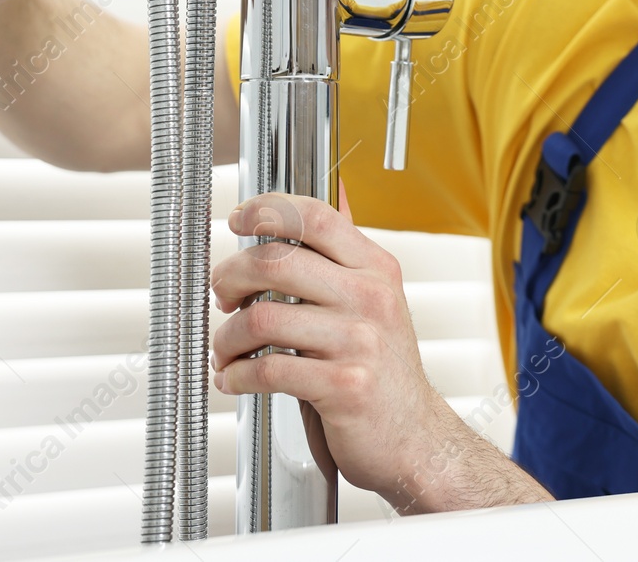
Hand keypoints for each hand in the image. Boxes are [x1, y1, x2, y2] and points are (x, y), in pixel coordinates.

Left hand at [210, 185, 459, 498]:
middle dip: (230, 276)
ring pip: (262, 318)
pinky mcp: (344, 385)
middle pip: (277, 261)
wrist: (415, 436)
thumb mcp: (376, 301)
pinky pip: (268, 370)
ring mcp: (360, 341)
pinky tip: (234, 379)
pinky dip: (237, 376)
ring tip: (225, 349)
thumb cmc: (384, 371)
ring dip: (227, 337)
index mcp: (376, 268)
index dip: (267, 209)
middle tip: (221, 295)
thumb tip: (328, 200)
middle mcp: (370, 297)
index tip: (239, 218)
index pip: (315, 216)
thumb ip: (345, 256)